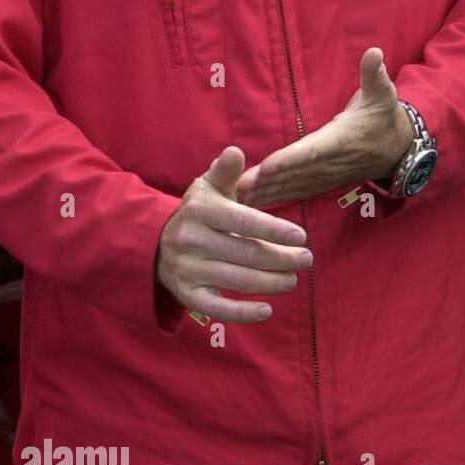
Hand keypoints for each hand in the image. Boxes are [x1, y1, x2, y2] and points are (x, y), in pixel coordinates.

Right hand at [156, 146, 311, 322]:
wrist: (157, 243)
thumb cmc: (198, 211)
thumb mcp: (208, 188)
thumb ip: (226, 172)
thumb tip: (235, 151)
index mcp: (201, 210)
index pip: (244, 221)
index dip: (274, 229)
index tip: (302, 236)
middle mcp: (191, 240)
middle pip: (246, 252)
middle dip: (281, 258)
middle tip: (307, 260)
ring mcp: (187, 269)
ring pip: (237, 280)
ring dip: (270, 282)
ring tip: (293, 280)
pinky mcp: (186, 295)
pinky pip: (217, 308)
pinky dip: (242, 313)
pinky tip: (267, 311)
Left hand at [237, 48, 413, 206]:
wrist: (398, 150)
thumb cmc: (385, 117)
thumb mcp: (383, 93)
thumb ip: (374, 74)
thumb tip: (374, 52)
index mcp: (341, 140)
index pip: (312, 150)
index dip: (290, 159)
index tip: (267, 166)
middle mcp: (330, 162)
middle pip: (294, 174)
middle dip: (266, 181)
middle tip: (236, 187)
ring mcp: (325, 176)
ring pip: (292, 187)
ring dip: (265, 192)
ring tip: (236, 196)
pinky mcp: (322, 183)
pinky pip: (296, 193)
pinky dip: (275, 199)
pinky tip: (253, 203)